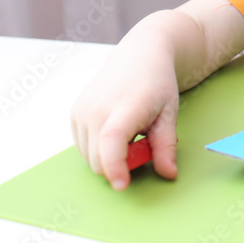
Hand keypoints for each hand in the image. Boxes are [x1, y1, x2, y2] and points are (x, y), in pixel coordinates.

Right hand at [70, 43, 179, 190]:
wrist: (138, 57)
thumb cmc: (156, 85)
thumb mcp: (169, 114)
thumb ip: (166, 146)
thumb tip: (168, 174)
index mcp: (125, 106)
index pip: (111, 141)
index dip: (114, 167)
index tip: (122, 185)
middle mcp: (97, 109)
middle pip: (99, 160)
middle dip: (121, 164)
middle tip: (142, 142)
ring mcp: (81, 111)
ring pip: (89, 158)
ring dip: (109, 156)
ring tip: (130, 132)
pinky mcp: (74, 114)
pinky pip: (83, 147)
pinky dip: (99, 148)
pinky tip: (116, 128)